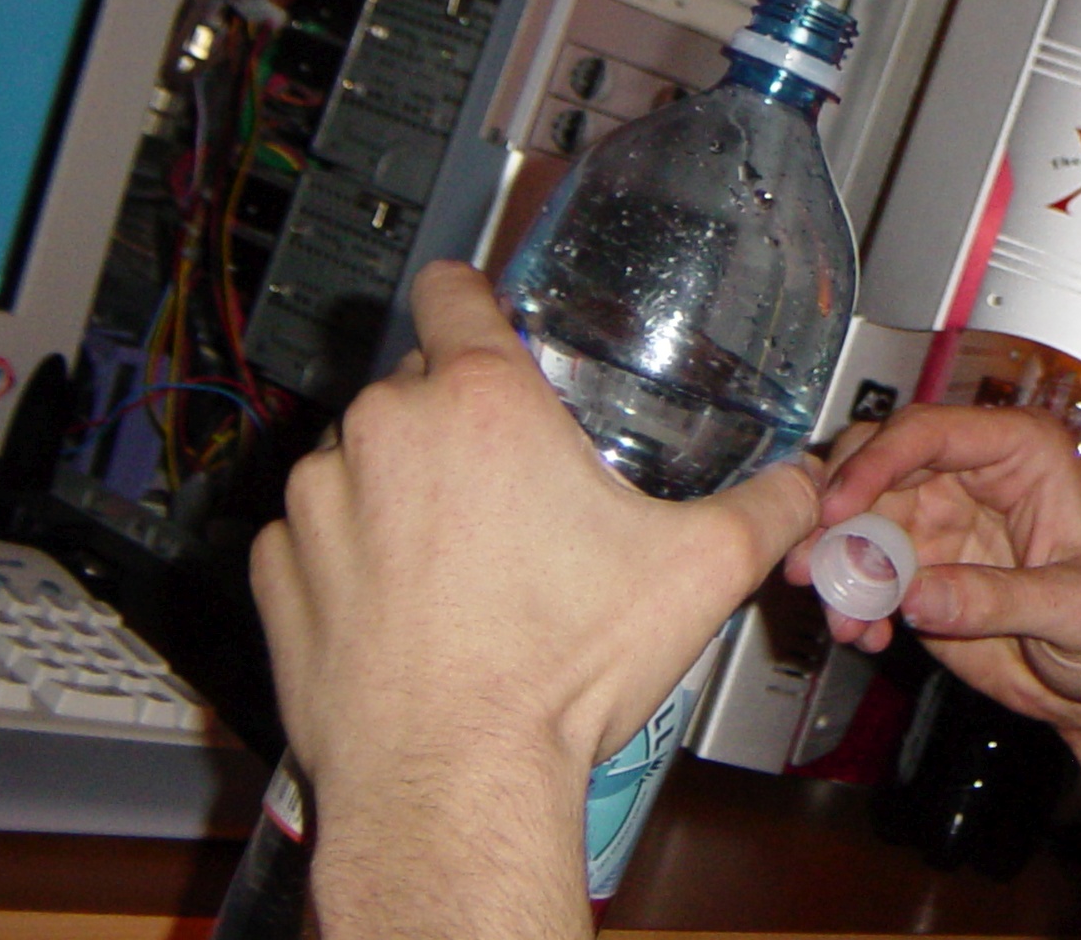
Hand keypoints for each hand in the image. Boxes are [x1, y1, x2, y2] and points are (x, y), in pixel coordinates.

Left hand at [250, 260, 825, 937]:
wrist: (451, 789)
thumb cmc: (559, 673)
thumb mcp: (699, 573)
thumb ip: (767, 508)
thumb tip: (805, 485)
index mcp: (482, 401)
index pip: (453, 290)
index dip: (475, 299)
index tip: (491, 326)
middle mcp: (384, 431)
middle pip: (417, 387)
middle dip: (459, 426)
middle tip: (515, 493)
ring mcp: (316, 503)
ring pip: (361, 461)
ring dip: (400, 491)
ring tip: (460, 564)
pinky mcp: (275, 574)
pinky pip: (312, 536)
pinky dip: (349, 558)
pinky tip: (404, 608)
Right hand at [790, 406, 1080, 906]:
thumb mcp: (1079, 611)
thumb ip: (999, 600)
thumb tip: (917, 593)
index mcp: (1022, 454)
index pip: (931, 432)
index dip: (876, 462)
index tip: (839, 506)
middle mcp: (973, 477)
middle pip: (878, 465)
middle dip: (836, 512)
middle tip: (813, 562)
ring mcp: (939, 523)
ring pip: (858, 520)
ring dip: (835, 564)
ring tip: (837, 613)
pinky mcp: (918, 572)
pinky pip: (861, 573)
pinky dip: (849, 602)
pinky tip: (863, 633)